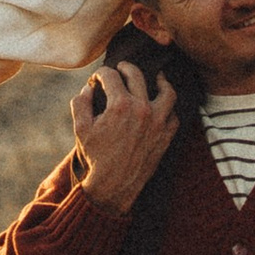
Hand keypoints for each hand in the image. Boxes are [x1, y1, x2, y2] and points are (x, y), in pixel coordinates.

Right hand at [72, 56, 177, 210]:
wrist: (114, 185)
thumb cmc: (95, 157)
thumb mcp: (81, 129)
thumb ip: (80, 103)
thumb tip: (87, 88)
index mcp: (120, 105)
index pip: (110, 76)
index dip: (101, 74)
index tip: (97, 78)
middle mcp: (142, 109)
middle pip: (137, 76)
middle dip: (125, 68)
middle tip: (121, 69)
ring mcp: (158, 122)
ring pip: (167, 91)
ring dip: (160, 81)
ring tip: (155, 78)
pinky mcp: (166, 136)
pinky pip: (174, 115)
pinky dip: (169, 108)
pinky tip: (162, 105)